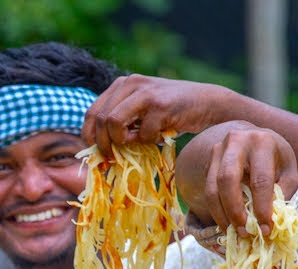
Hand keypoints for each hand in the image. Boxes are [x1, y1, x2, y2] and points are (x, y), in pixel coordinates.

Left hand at [83, 75, 233, 157]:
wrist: (207, 103)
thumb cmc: (171, 112)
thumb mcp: (140, 111)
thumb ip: (120, 121)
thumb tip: (97, 148)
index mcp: (122, 84)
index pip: (92, 112)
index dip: (89, 136)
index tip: (97, 152)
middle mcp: (130, 83)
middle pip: (100, 119)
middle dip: (104, 143)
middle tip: (113, 156)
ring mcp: (145, 92)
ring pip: (113, 122)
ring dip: (124, 140)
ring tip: (140, 140)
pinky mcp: (160, 104)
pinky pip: (142, 133)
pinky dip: (149, 141)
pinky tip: (161, 135)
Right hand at [174, 121, 297, 236]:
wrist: (254, 138)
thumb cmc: (275, 159)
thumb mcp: (288, 171)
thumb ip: (282, 192)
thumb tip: (270, 219)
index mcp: (262, 142)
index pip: (260, 179)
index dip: (262, 207)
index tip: (265, 229)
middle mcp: (237, 142)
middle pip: (228, 180)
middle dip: (235, 210)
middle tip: (244, 231)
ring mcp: (218, 151)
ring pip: (212, 187)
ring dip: (222, 214)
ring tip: (233, 230)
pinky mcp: (208, 162)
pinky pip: (207, 190)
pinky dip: (216, 210)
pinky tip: (226, 221)